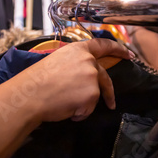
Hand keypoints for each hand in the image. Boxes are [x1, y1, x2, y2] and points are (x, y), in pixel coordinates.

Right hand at [0, 39, 131, 157]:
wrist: (29, 96)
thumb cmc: (36, 81)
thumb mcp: (56, 62)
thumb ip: (73, 63)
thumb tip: (81, 74)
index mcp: (78, 50)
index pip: (103, 45)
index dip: (118, 49)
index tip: (129, 53)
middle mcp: (88, 61)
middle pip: (104, 77)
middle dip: (108, 92)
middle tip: (111, 103)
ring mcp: (92, 77)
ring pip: (95, 95)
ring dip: (83, 104)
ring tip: (65, 104)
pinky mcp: (92, 94)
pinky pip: (89, 108)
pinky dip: (80, 113)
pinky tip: (66, 109)